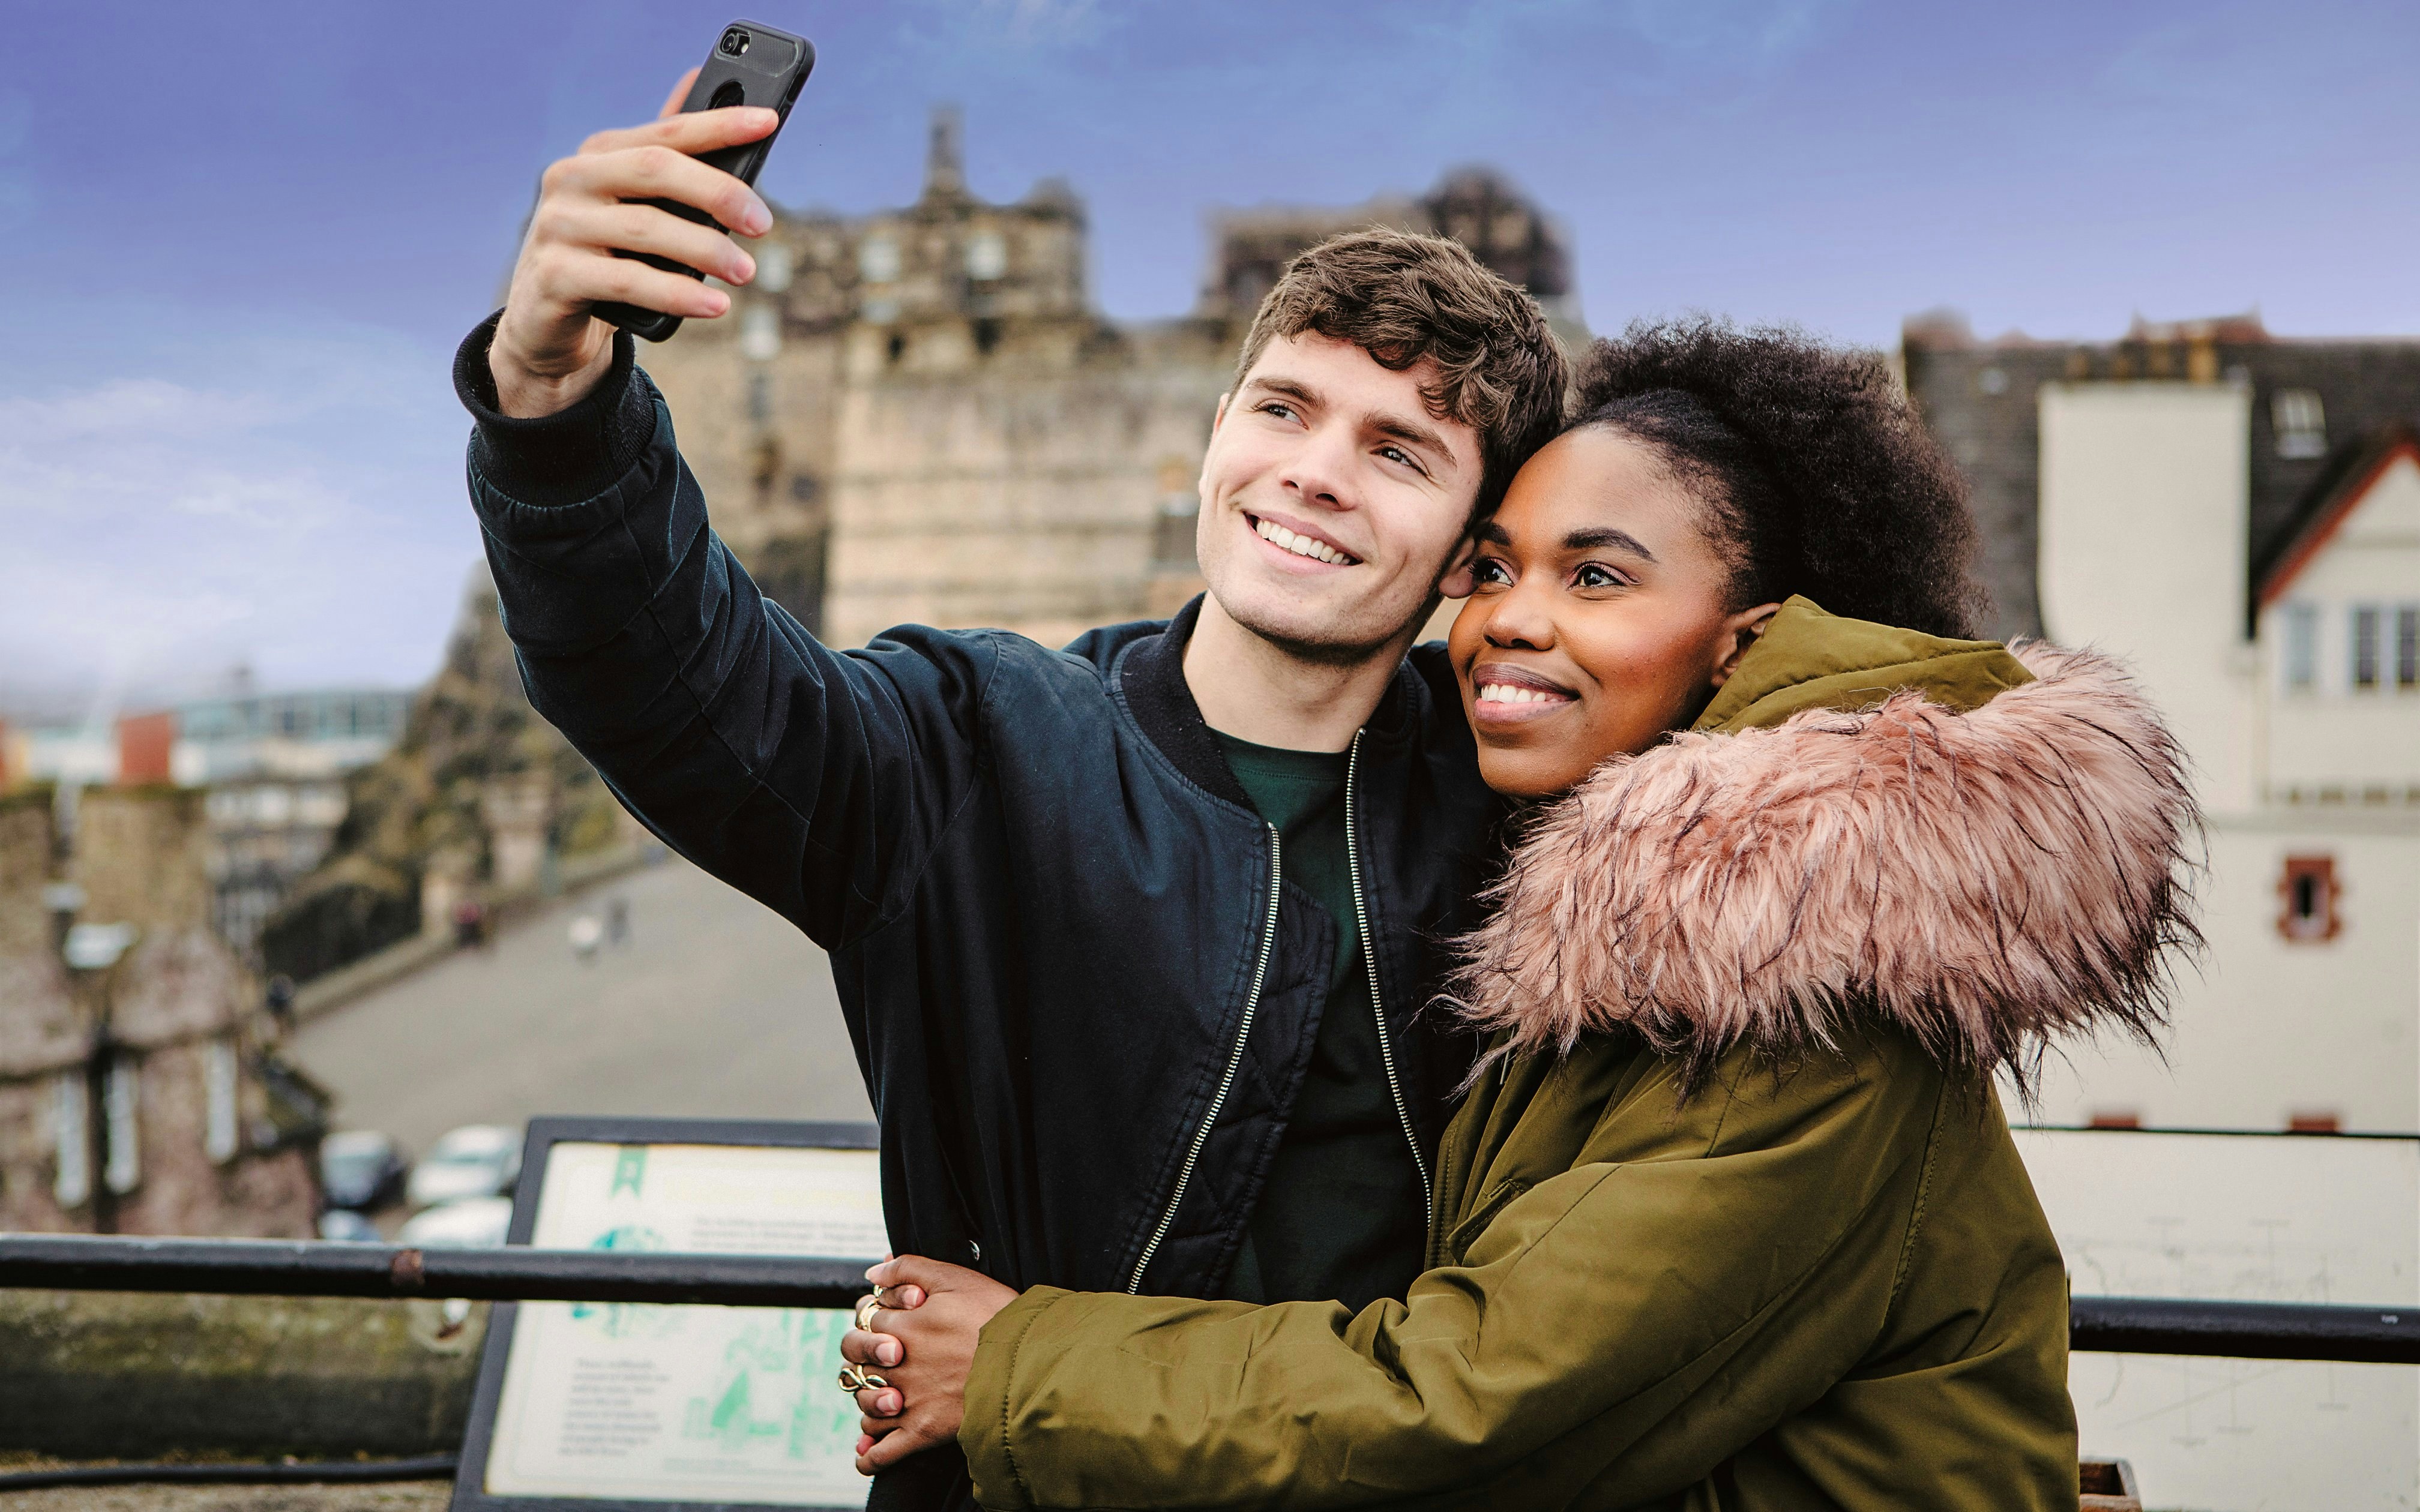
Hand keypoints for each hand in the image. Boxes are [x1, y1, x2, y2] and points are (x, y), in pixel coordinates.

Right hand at [489, 69, 776, 417]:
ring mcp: (558, 226)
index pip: (666, 132)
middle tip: (762, 222)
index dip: (718, 124)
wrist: (545, 319)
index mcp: (599, 154)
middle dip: (717, 191)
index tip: (768, 121)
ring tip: (745, 271)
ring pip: (644, 228)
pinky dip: (677, 294)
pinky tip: (714, 304)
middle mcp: (572, 179)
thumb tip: (698, 77)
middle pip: (655, 169)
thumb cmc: (605, 254)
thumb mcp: (633, 203)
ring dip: (705, 250)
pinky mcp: (555, 276)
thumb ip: (664, 152)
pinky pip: (627, 281)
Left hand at [840, 1255, 1016, 1473]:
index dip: (875, 1315)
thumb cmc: (997, 1316)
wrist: (1030, 1360)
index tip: (888, 1318)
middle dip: (863, 1357)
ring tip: (884, 1397)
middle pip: (858, 1361)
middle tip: (885, 1356)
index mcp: (902, 1325)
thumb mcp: (955, 1278)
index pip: (866, 1318)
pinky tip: (865, 1454)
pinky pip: (883, 1453)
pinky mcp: (923, 1432)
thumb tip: (874, 1270)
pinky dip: (869, 1457)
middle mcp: (897, 1364)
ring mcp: (908, 1400)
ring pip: (866, 1406)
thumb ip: (909, 1268)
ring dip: (868, 1401)